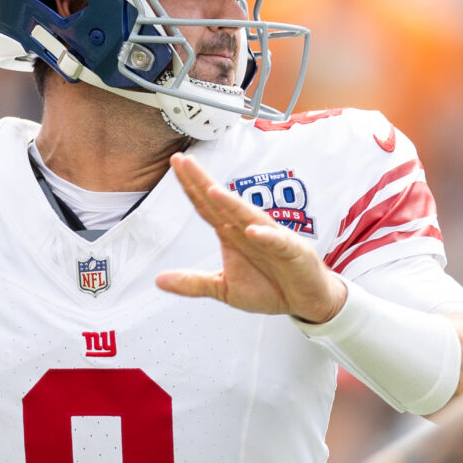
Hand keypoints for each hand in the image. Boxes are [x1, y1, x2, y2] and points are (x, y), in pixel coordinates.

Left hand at [155, 153, 346, 323]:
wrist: (304, 301)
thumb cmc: (268, 288)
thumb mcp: (223, 288)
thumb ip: (192, 283)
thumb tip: (158, 280)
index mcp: (231, 234)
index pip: (205, 205)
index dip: (190, 186)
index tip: (175, 164)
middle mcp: (248, 229)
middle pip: (221, 203)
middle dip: (202, 181)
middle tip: (184, 161)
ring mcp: (270, 237)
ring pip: (248, 216)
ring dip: (231, 203)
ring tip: (213, 190)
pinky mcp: (291, 251)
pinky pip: (277, 241)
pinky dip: (266, 235)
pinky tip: (252, 230)